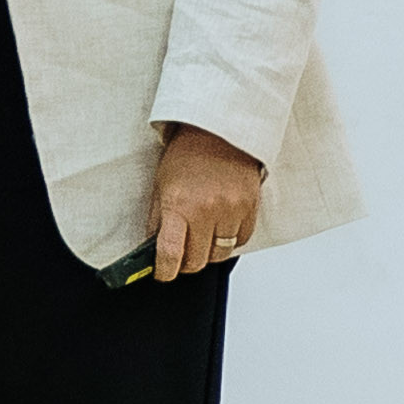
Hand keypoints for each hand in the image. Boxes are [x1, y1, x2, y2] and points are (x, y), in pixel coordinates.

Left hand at [147, 126, 264, 280]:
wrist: (219, 129)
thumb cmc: (187, 154)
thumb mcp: (161, 185)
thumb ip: (158, 220)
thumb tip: (153, 250)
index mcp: (178, 205)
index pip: (170, 255)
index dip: (165, 272)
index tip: (163, 273)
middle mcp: (206, 211)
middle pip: (196, 261)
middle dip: (186, 262)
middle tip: (182, 251)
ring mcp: (231, 210)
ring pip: (219, 255)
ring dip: (209, 252)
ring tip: (203, 236)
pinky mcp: (250, 208)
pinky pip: (241, 241)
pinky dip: (230, 239)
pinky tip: (222, 225)